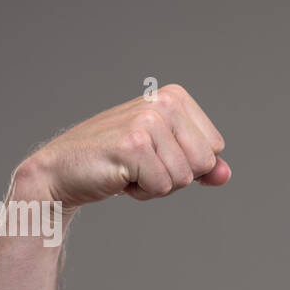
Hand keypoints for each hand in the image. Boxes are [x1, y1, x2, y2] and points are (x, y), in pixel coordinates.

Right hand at [15, 84, 229, 208]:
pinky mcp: (134, 145)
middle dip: (175, 176)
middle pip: (204, 164)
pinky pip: (162, 187)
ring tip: (129, 169)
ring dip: (156, 185)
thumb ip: (200, 165)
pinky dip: (142, 192)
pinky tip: (119, 176)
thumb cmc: (116, 162)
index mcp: (175, 98)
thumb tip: (225, 174)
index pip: (215, 149)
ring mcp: (148, 122)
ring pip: (183, 179)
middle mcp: (164, 102)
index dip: (187, 164)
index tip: (155, 155)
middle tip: (140, 165)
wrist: (63, 171)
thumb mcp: (165, 158)